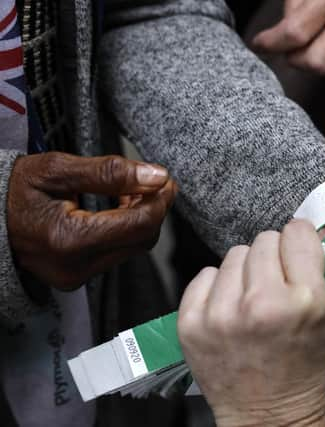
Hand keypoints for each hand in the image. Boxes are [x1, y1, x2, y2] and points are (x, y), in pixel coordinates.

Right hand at [7, 152, 176, 290]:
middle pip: (141, 239)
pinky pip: (117, 253)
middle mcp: (74, 266)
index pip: (137, 224)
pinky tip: (120, 206)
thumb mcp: (56, 169)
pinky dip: (127, 229)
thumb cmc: (11, 190)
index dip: (159, 201)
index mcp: (67, 239)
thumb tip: (156, 175)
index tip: (166, 179)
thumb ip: (109, 172)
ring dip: (142, 218)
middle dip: (154, 208)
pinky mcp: (77, 278)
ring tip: (135, 189)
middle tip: (156, 181)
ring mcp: (75, 277)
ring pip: (133, 248)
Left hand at [178, 220, 324, 426]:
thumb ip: (316, 273)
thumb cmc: (304, 373)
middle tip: (276, 281)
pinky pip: (205, 275)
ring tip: (252, 299)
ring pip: (234, 254)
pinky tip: (230, 308)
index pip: (297, 234)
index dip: (300, 240)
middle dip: (273, 257)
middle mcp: (260, 303)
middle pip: (263, 240)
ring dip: (246, 271)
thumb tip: (308, 230)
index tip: (298, 249)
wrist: (268, 420)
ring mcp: (221, 314)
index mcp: (303, 301)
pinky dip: (218, 286)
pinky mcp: (192, 324)